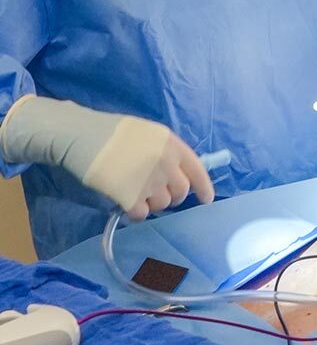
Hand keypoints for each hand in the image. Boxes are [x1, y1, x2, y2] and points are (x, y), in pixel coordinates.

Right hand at [0, 96, 213, 220]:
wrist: (82, 136)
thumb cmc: (112, 131)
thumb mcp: (149, 133)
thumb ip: (166, 151)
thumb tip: (177, 172)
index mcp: (172, 144)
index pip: (197, 170)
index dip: (204, 187)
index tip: (206, 199)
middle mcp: (166, 163)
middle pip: (181, 192)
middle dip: (172, 196)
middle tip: (157, 193)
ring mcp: (149, 181)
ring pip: (162, 204)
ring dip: (152, 203)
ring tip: (136, 191)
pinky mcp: (130, 197)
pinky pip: (142, 213)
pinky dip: (136, 212)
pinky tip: (126, 202)